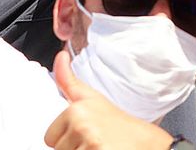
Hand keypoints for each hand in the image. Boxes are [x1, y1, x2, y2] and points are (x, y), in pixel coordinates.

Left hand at [45, 50, 174, 149]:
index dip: (68, 138)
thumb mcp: (91, 98)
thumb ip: (68, 79)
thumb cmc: (118, 123)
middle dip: (74, 148)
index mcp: (76, 108)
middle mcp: (81, 123)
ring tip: (101, 146)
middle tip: (95, 139)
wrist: (146, 142)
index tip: (87, 130)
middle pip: (57, 149)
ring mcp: (89, 140)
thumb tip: (60, 55)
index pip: (49, 137)